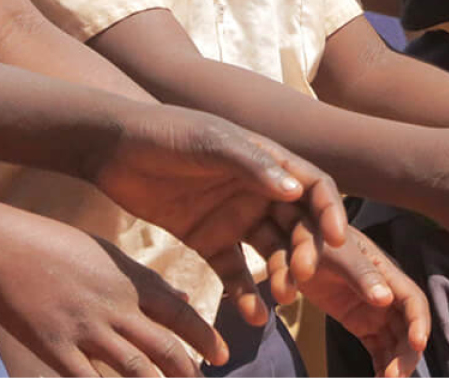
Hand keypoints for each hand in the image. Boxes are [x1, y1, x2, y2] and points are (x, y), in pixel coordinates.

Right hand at [0, 206, 226, 376]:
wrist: (2, 246)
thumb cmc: (58, 245)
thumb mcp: (113, 256)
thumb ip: (151, 282)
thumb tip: (188, 302)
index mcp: (134, 282)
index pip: (181, 316)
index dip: (205, 339)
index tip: (224, 356)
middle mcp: (117, 307)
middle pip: (163, 348)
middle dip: (187, 371)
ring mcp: (86, 329)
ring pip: (132, 370)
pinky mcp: (54, 346)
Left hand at [86, 105, 348, 326]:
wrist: (111, 148)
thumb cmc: (167, 133)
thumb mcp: (210, 143)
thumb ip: (251, 165)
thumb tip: (296, 191)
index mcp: (269, 161)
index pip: (314, 187)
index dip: (330, 212)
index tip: (337, 240)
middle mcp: (260, 191)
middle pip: (298, 224)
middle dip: (306, 250)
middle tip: (300, 276)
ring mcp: (235, 217)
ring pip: (272, 251)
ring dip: (283, 273)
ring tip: (282, 298)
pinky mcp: (209, 240)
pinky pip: (234, 271)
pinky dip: (246, 293)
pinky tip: (255, 315)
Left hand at [275, 230, 428, 378]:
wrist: (297, 244)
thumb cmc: (320, 242)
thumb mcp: (339, 254)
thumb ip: (362, 274)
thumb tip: (386, 299)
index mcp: (388, 273)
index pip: (413, 301)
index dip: (419, 322)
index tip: (418, 344)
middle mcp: (388, 294)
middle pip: (407, 327)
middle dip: (406, 354)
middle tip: (393, 378)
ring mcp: (375, 311)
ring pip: (395, 341)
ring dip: (394, 364)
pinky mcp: (361, 323)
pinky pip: (377, 347)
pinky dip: (380, 364)